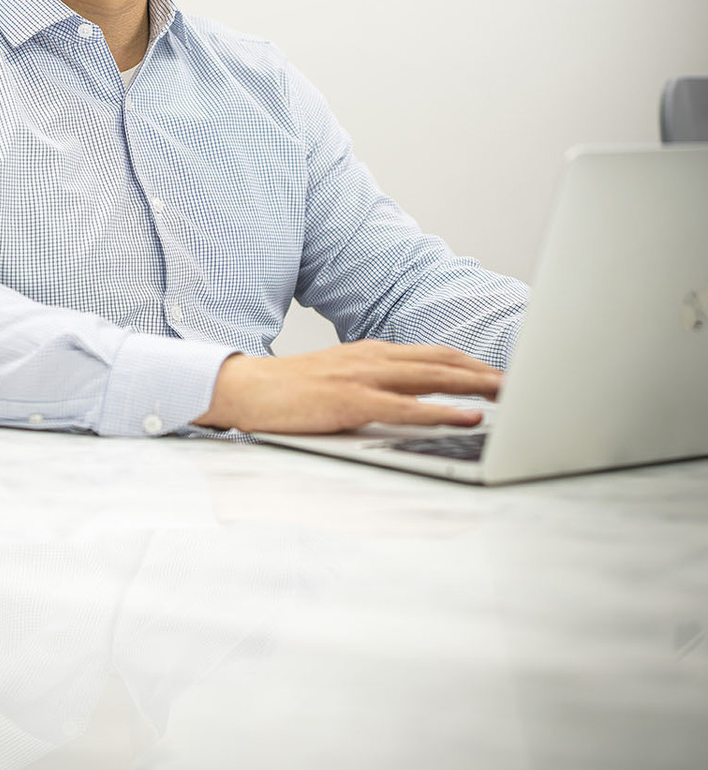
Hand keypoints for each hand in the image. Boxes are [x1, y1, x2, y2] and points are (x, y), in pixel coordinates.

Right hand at [192, 341, 501, 434]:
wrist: (244, 390)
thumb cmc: (290, 393)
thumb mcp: (340, 381)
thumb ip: (376, 386)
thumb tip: (413, 401)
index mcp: (372, 353)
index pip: (435, 354)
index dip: (473, 362)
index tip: (505, 373)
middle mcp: (373, 358)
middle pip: (443, 360)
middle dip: (487, 371)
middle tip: (526, 380)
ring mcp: (362, 377)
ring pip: (432, 377)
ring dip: (476, 384)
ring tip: (511, 392)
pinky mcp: (349, 401)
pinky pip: (405, 407)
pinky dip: (442, 411)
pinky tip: (468, 416)